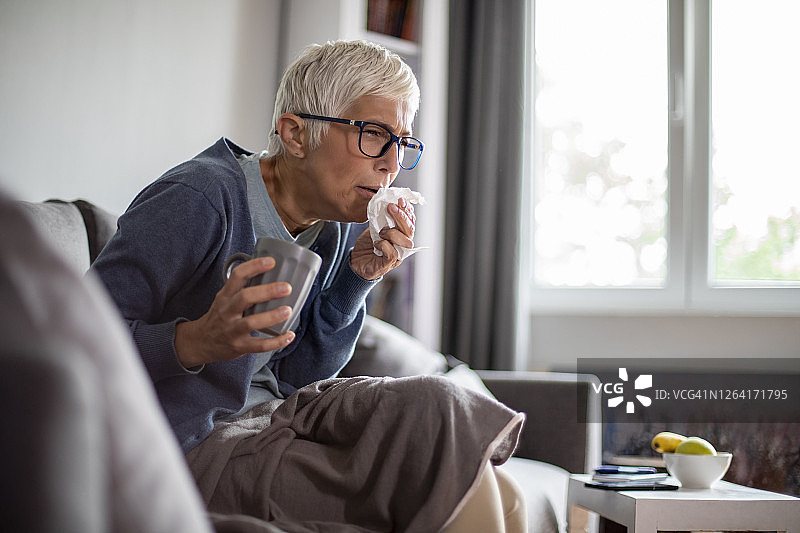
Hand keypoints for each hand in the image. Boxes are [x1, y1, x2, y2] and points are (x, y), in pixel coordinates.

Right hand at [174, 257, 295, 367]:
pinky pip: (259, 345)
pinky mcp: (239, 346)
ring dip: (272, 316)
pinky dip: (276, 342)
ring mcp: (232, 330)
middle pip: (245, 297)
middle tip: (286, 288)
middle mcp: (227, 311)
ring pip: (251, 322)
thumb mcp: (224, 299)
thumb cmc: (218, 317)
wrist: (201, 342)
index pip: (237, 276)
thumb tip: (268, 273)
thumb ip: (241, 288)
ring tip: (287, 310)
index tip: (271, 262)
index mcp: (225, 296)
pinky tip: (289, 335)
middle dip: (267, 291)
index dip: (254, 267)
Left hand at [350, 198, 415, 280]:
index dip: (407, 210)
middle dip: (401, 216)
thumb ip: (383, 218)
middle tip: (391, 207)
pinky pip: (392, 253)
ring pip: (405, 242)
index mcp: (402, 233)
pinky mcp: (389, 263)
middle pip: (410, 229)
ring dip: (392, 233)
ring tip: (380, 231)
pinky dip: (384, 245)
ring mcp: (398, 255)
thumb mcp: (376, 226)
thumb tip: (386, 202)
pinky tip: (376, 243)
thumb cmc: (368, 244)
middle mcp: (404, 244)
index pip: (411, 220)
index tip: (400, 200)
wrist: (357, 262)